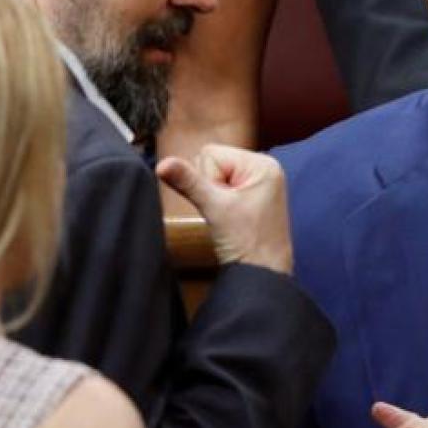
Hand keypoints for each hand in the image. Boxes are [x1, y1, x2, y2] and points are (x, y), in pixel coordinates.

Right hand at [156, 145, 292, 272]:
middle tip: (227, 211)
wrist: (264, 274)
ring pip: (215, 176)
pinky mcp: (252, 196)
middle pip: (212, 162)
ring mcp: (259, 182)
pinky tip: (232, 217)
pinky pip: (223, 188)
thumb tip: (163, 164)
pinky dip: (221, 202)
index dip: (207, 180)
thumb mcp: (215, 208)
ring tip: (230, 216)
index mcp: (262, 163)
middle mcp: (264, 168)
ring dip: (215, 196)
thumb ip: (188, 182)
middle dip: (211, 188)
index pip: (211, 153)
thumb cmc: (249, 243)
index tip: (224, 204)